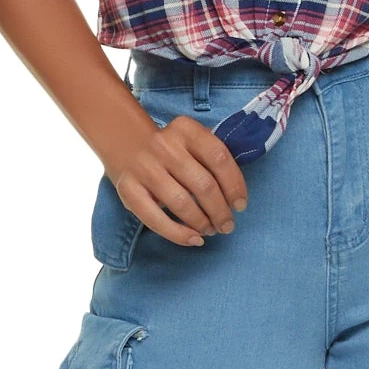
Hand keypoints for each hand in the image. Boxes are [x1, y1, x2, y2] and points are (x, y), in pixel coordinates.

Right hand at [108, 108, 248, 248]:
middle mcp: (164, 145)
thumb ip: (212, 160)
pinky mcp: (128, 189)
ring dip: (202, 223)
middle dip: (221, 211)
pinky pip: (155, 219)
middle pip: (203, 185)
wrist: (127, 145)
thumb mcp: (192, 142)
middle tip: (227, 225)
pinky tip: (194, 239)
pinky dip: (179, 234)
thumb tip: (235, 200)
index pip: (219, 158)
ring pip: (182, 203)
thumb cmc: (172, 150)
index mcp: (186, 129)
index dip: (235, 186)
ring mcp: (144, 167)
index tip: (240, 206)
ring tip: (211, 230)